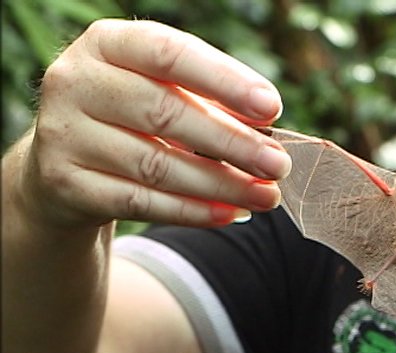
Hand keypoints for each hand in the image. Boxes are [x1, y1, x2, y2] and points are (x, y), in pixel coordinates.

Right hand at [22, 19, 290, 227]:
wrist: (64, 164)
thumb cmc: (134, 117)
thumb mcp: (164, 91)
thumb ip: (210, 99)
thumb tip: (266, 127)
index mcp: (107, 42)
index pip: (169, 54)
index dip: (224, 81)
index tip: (272, 108)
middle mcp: (75, 81)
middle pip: (165, 114)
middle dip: (232, 143)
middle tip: (278, 164)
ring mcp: (63, 134)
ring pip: (156, 165)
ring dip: (221, 184)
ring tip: (266, 195)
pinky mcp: (64, 184)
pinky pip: (140, 202)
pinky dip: (192, 211)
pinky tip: (230, 213)